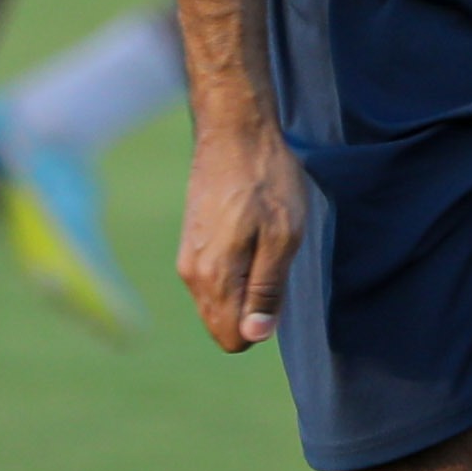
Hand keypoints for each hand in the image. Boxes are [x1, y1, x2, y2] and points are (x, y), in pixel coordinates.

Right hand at [176, 115, 307, 356]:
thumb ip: (267, 289)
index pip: (233, 338)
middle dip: (252, 311)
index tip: (281, 289)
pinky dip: (234, 273)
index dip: (263, 325)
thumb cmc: (267, 180)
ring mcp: (187, 258)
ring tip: (265, 246)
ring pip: (216, 302)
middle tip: (276, 265)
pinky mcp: (190, 242)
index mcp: (214, 278)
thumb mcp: (284, 236)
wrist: (234, 131)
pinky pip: (212, 281)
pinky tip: (251, 237)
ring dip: (244, 289)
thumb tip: (255, 334)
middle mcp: (192, 275)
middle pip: (222, 324)